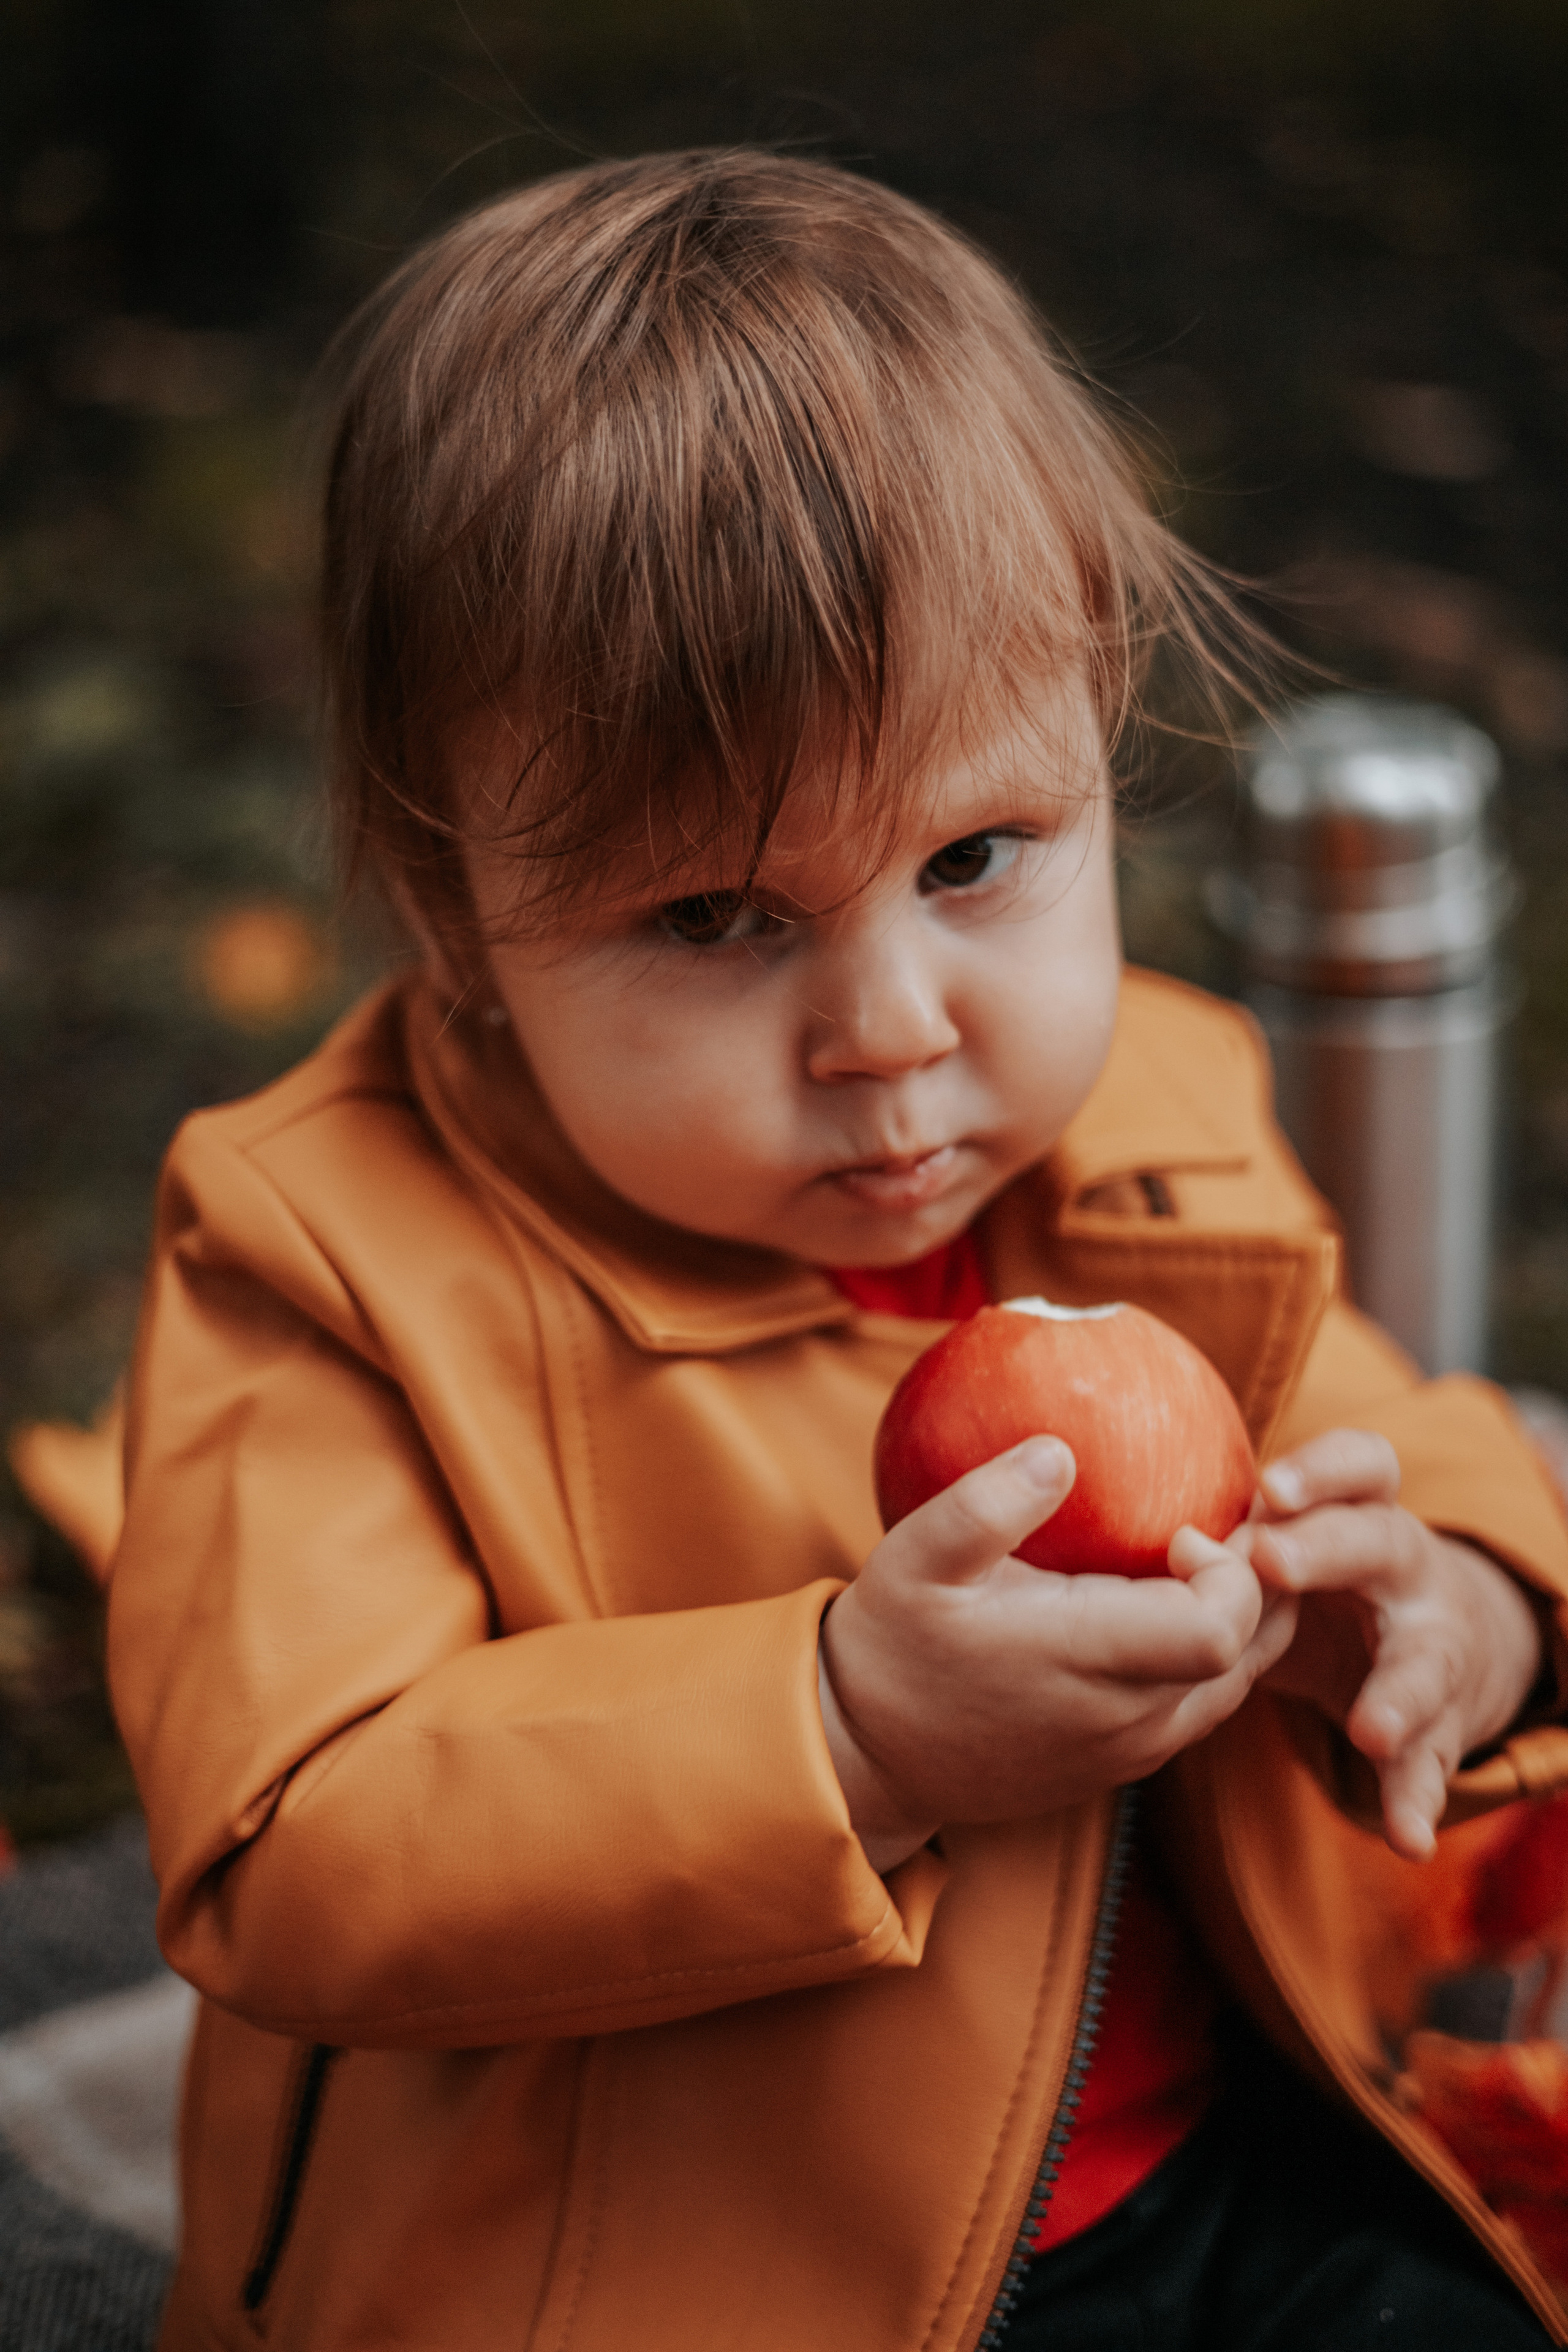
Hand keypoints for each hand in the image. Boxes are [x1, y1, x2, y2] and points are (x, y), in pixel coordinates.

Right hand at [819, 1436, 1297, 1871]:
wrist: (871, 1755)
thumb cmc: (894, 1645)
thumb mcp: (912, 1559)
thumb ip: (984, 1506)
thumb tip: (1059, 1450)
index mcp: (1081, 1660)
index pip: (1218, 1628)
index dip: (1231, 1569)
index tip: (1182, 1526)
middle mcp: (1124, 1718)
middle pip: (1250, 1653)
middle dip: (1259, 1581)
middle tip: (1226, 1518)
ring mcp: (1132, 1750)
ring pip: (1239, 1683)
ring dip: (1245, 1616)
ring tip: (1212, 1553)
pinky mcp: (1127, 1762)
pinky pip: (1206, 1703)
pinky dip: (1217, 1650)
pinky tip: (1179, 1599)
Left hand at [1243, 1429, 1544, 1860]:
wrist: (1428, 1640)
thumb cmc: (1322, 1582)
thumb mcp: (1287, 1552)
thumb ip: (1232, 1544)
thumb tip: (1144, 1537)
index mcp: (1363, 1513)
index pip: (1360, 1466)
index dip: (1320, 1470)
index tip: (1267, 1487)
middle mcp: (1406, 1569)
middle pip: (1380, 1544)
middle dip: (1329, 1551)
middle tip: (1272, 1563)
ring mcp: (1433, 1645)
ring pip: (1423, 1661)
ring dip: (1398, 1695)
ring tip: (1370, 1730)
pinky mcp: (1442, 1721)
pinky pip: (1432, 1759)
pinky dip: (1416, 1798)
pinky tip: (1405, 1837)